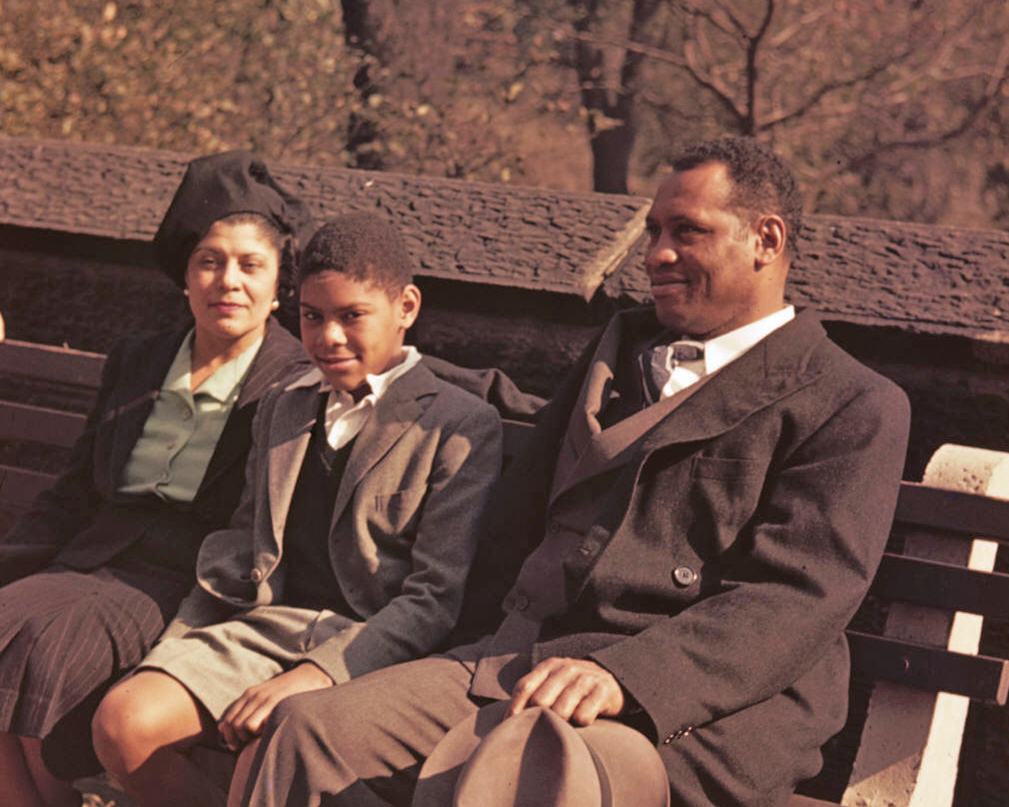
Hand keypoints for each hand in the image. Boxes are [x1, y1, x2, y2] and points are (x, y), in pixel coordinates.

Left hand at [218, 662, 333, 749]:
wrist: (310, 677)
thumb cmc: (290, 694)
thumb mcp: (266, 698)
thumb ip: (247, 710)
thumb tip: (221, 727)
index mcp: (249, 694)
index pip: (227, 719)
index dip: (229, 736)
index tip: (237, 745)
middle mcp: (252, 695)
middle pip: (231, 725)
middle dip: (237, 739)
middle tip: (248, 744)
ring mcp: (262, 699)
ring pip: (240, 726)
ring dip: (247, 736)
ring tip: (260, 736)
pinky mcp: (271, 703)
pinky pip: (251, 724)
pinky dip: (256, 733)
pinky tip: (268, 731)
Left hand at [508, 657, 624, 725]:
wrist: (613, 682)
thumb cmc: (574, 689)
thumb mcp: (554, 683)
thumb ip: (533, 694)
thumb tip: (506, 721)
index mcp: (549, 666)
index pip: (523, 687)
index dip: (514, 709)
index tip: (508, 728)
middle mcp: (566, 668)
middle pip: (540, 701)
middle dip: (539, 719)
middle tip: (545, 728)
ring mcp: (585, 678)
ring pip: (560, 711)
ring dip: (561, 723)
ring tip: (566, 725)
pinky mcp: (603, 690)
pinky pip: (583, 716)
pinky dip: (581, 723)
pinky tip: (585, 720)